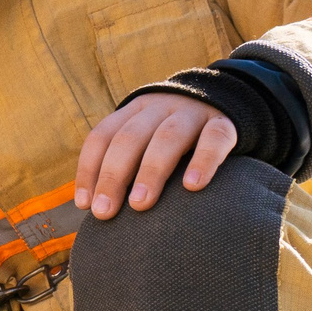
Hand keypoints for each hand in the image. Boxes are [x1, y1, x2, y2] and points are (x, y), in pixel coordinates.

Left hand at [74, 93, 236, 219]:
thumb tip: (94, 208)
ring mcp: (192, 113)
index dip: (89, 169)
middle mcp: (159, 107)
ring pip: (167, 137)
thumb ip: (126, 163)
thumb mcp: (147, 139)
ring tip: (140, 204)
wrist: (227, 99)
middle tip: (104, 211)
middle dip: (113, 176)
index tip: (85, 204)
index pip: (103, 136)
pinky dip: (203, 161)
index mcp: (134, 111)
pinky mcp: (225, 122)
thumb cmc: (175, 137)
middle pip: (130, 138)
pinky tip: (192, 187)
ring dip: (150, 171)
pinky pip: (215, 138)